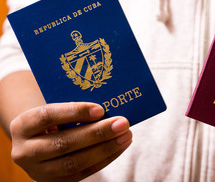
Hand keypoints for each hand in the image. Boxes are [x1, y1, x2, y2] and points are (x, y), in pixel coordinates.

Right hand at [10, 102, 131, 181]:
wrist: (37, 143)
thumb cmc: (53, 120)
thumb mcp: (55, 111)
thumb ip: (74, 110)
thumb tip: (108, 109)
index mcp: (23, 125)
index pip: (47, 116)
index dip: (74, 112)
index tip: (100, 109)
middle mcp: (25, 151)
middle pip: (64, 143)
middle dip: (97, 133)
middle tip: (122, 122)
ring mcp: (39, 171)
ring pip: (75, 162)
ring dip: (105, 148)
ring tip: (126, 135)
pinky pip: (84, 172)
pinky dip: (105, 158)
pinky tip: (120, 146)